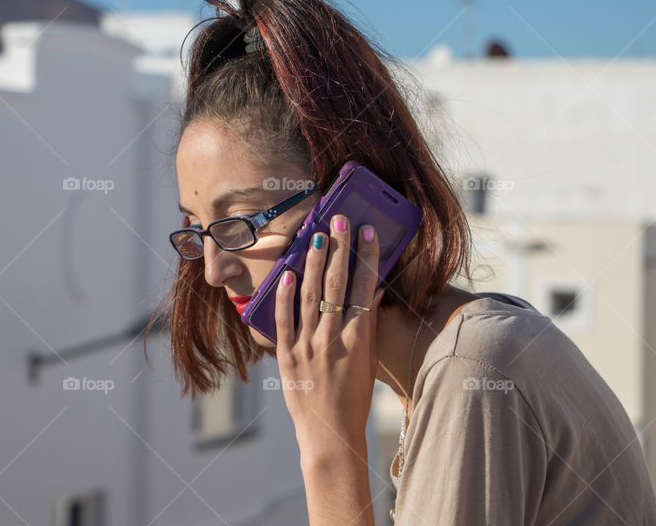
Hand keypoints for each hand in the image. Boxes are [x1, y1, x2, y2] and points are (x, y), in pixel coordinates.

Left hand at [274, 214, 384, 457]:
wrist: (329, 435)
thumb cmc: (354, 399)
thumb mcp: (369, 361)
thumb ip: (367, 326)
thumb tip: (371, 291)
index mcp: (359, 340)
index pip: (364, 289)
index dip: (366, 257)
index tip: (368, 232)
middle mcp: (333, 339)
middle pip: (337, 285)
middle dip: (339, 248)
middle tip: (340, 220)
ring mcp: (307, 347)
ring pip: (310, 295)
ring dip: (314, 262)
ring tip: (317, 234)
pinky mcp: (286, 356)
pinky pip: (284, 320)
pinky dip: (285, 295)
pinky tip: (289, 272)